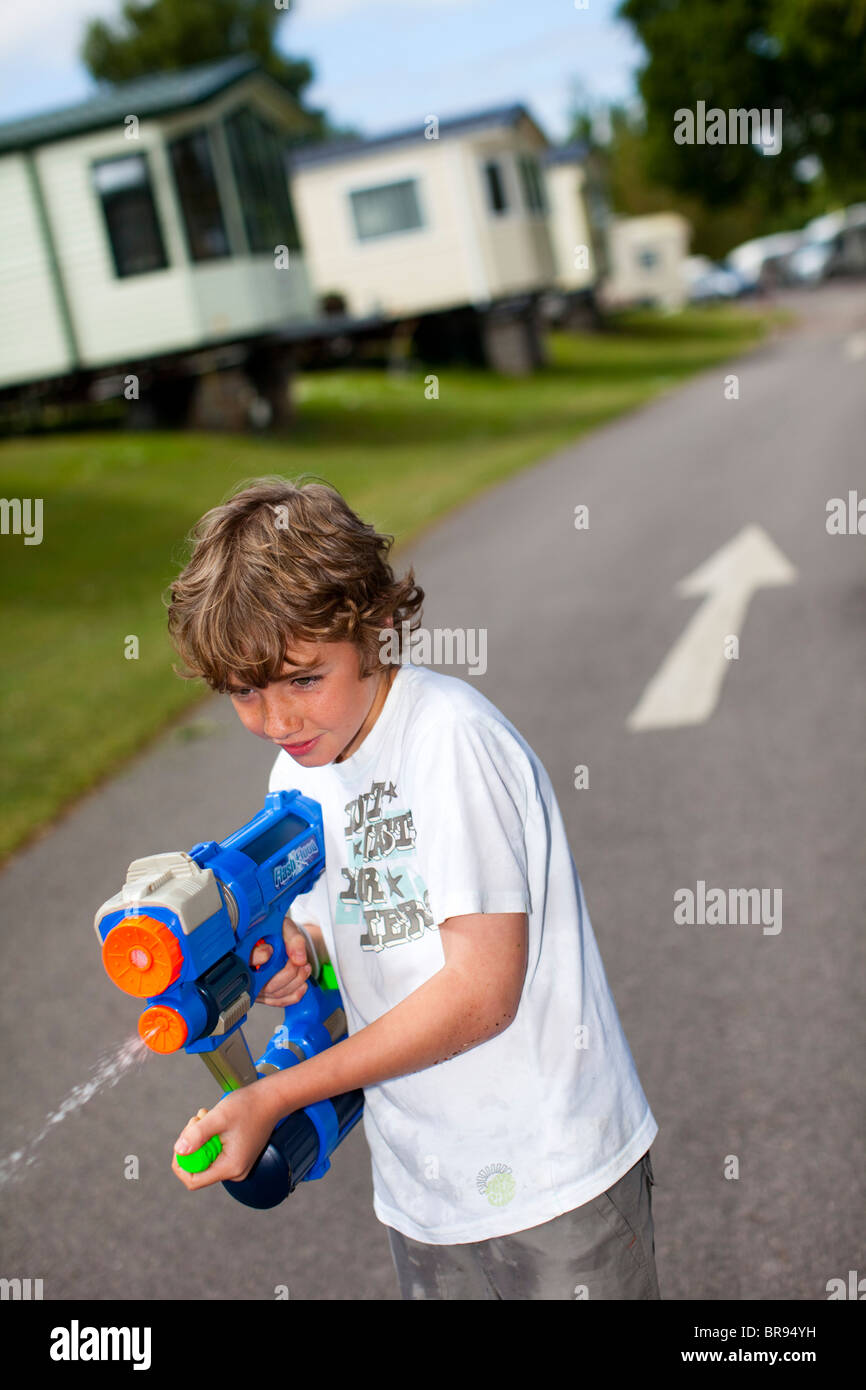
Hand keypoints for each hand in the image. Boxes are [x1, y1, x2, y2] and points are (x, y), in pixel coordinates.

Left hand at [171, 1083, 285, 1190]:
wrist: (271, 1099)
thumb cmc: (250, 1106)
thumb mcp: (219, 1117)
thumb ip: (197, 1135)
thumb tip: (179, 1150)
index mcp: (231, 1167)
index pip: (193, 1180)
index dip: (181, 1163)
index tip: (182, 1141)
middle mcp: (235, 1171)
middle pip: (198, 1168)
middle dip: (192, 1144)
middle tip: (196, 1121)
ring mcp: (237, 1164)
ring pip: (205, 1158)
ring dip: (200, 1138)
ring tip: (206, 1117)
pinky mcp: (237, 1156)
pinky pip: (215, 1153)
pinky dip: (209, 1137)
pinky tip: (213, 1121)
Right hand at [251, 915, 312, 1006]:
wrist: (278, 939)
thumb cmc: (276, 933)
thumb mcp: (284, 927)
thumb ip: (293, 938)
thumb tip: (299, 959)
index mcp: (245, 952)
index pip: (247, 960)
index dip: (260, 956)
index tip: (272, 949)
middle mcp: (248, 973)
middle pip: (266, 983)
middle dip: (289, 972)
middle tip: (299, 961)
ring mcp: (255, 986)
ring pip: (275, 993)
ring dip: (296, 982)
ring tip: (304, 968)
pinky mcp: (264, 996)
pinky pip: (279, 1001)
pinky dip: (294, 994)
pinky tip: (302, 983)